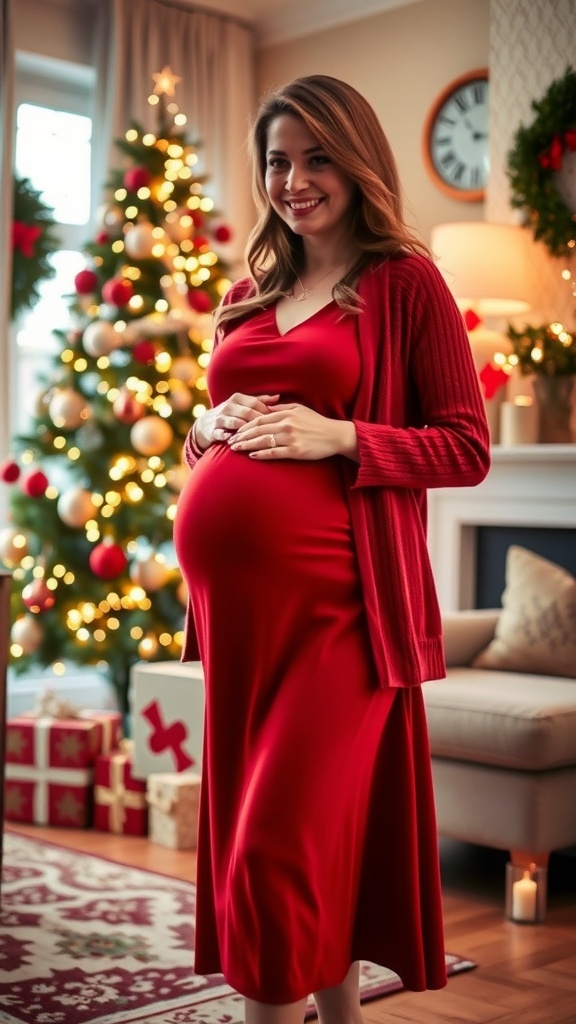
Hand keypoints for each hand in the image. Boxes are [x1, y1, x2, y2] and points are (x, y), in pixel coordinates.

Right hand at [195, 393, 278, 449]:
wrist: (206, 424)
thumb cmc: (232, 414)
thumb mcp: (244, 405)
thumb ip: (260, 401)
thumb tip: (278, 397)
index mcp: (237, 398)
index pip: (255, 403)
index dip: (267, 412)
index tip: (278, 421)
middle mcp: (228, 406)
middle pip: (248, 413)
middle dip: (260, 423)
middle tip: (272, 431)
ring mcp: (220, 418)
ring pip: (236, 423)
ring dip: (247, 431)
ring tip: (258, 438)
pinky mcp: (213, 430)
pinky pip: (221, 434)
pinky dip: (228, 437)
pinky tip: (236, 441)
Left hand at [228, 403, 357, 460]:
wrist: (335, 435)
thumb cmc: (317, 422)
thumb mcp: (299, 409)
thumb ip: (281, 408)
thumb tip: (265, 407)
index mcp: (286, 413)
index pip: (259, 418)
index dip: (245, 425)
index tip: (236, 430)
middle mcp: (286, 425)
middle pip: (257, 430)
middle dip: (241, 436)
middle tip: (230, 441)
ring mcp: (290, 439)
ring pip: (263, 441)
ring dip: (247, 445)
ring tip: (235, 449)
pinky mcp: (295, 451)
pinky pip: (274, 453)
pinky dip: (261, 455)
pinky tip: (252, 456)